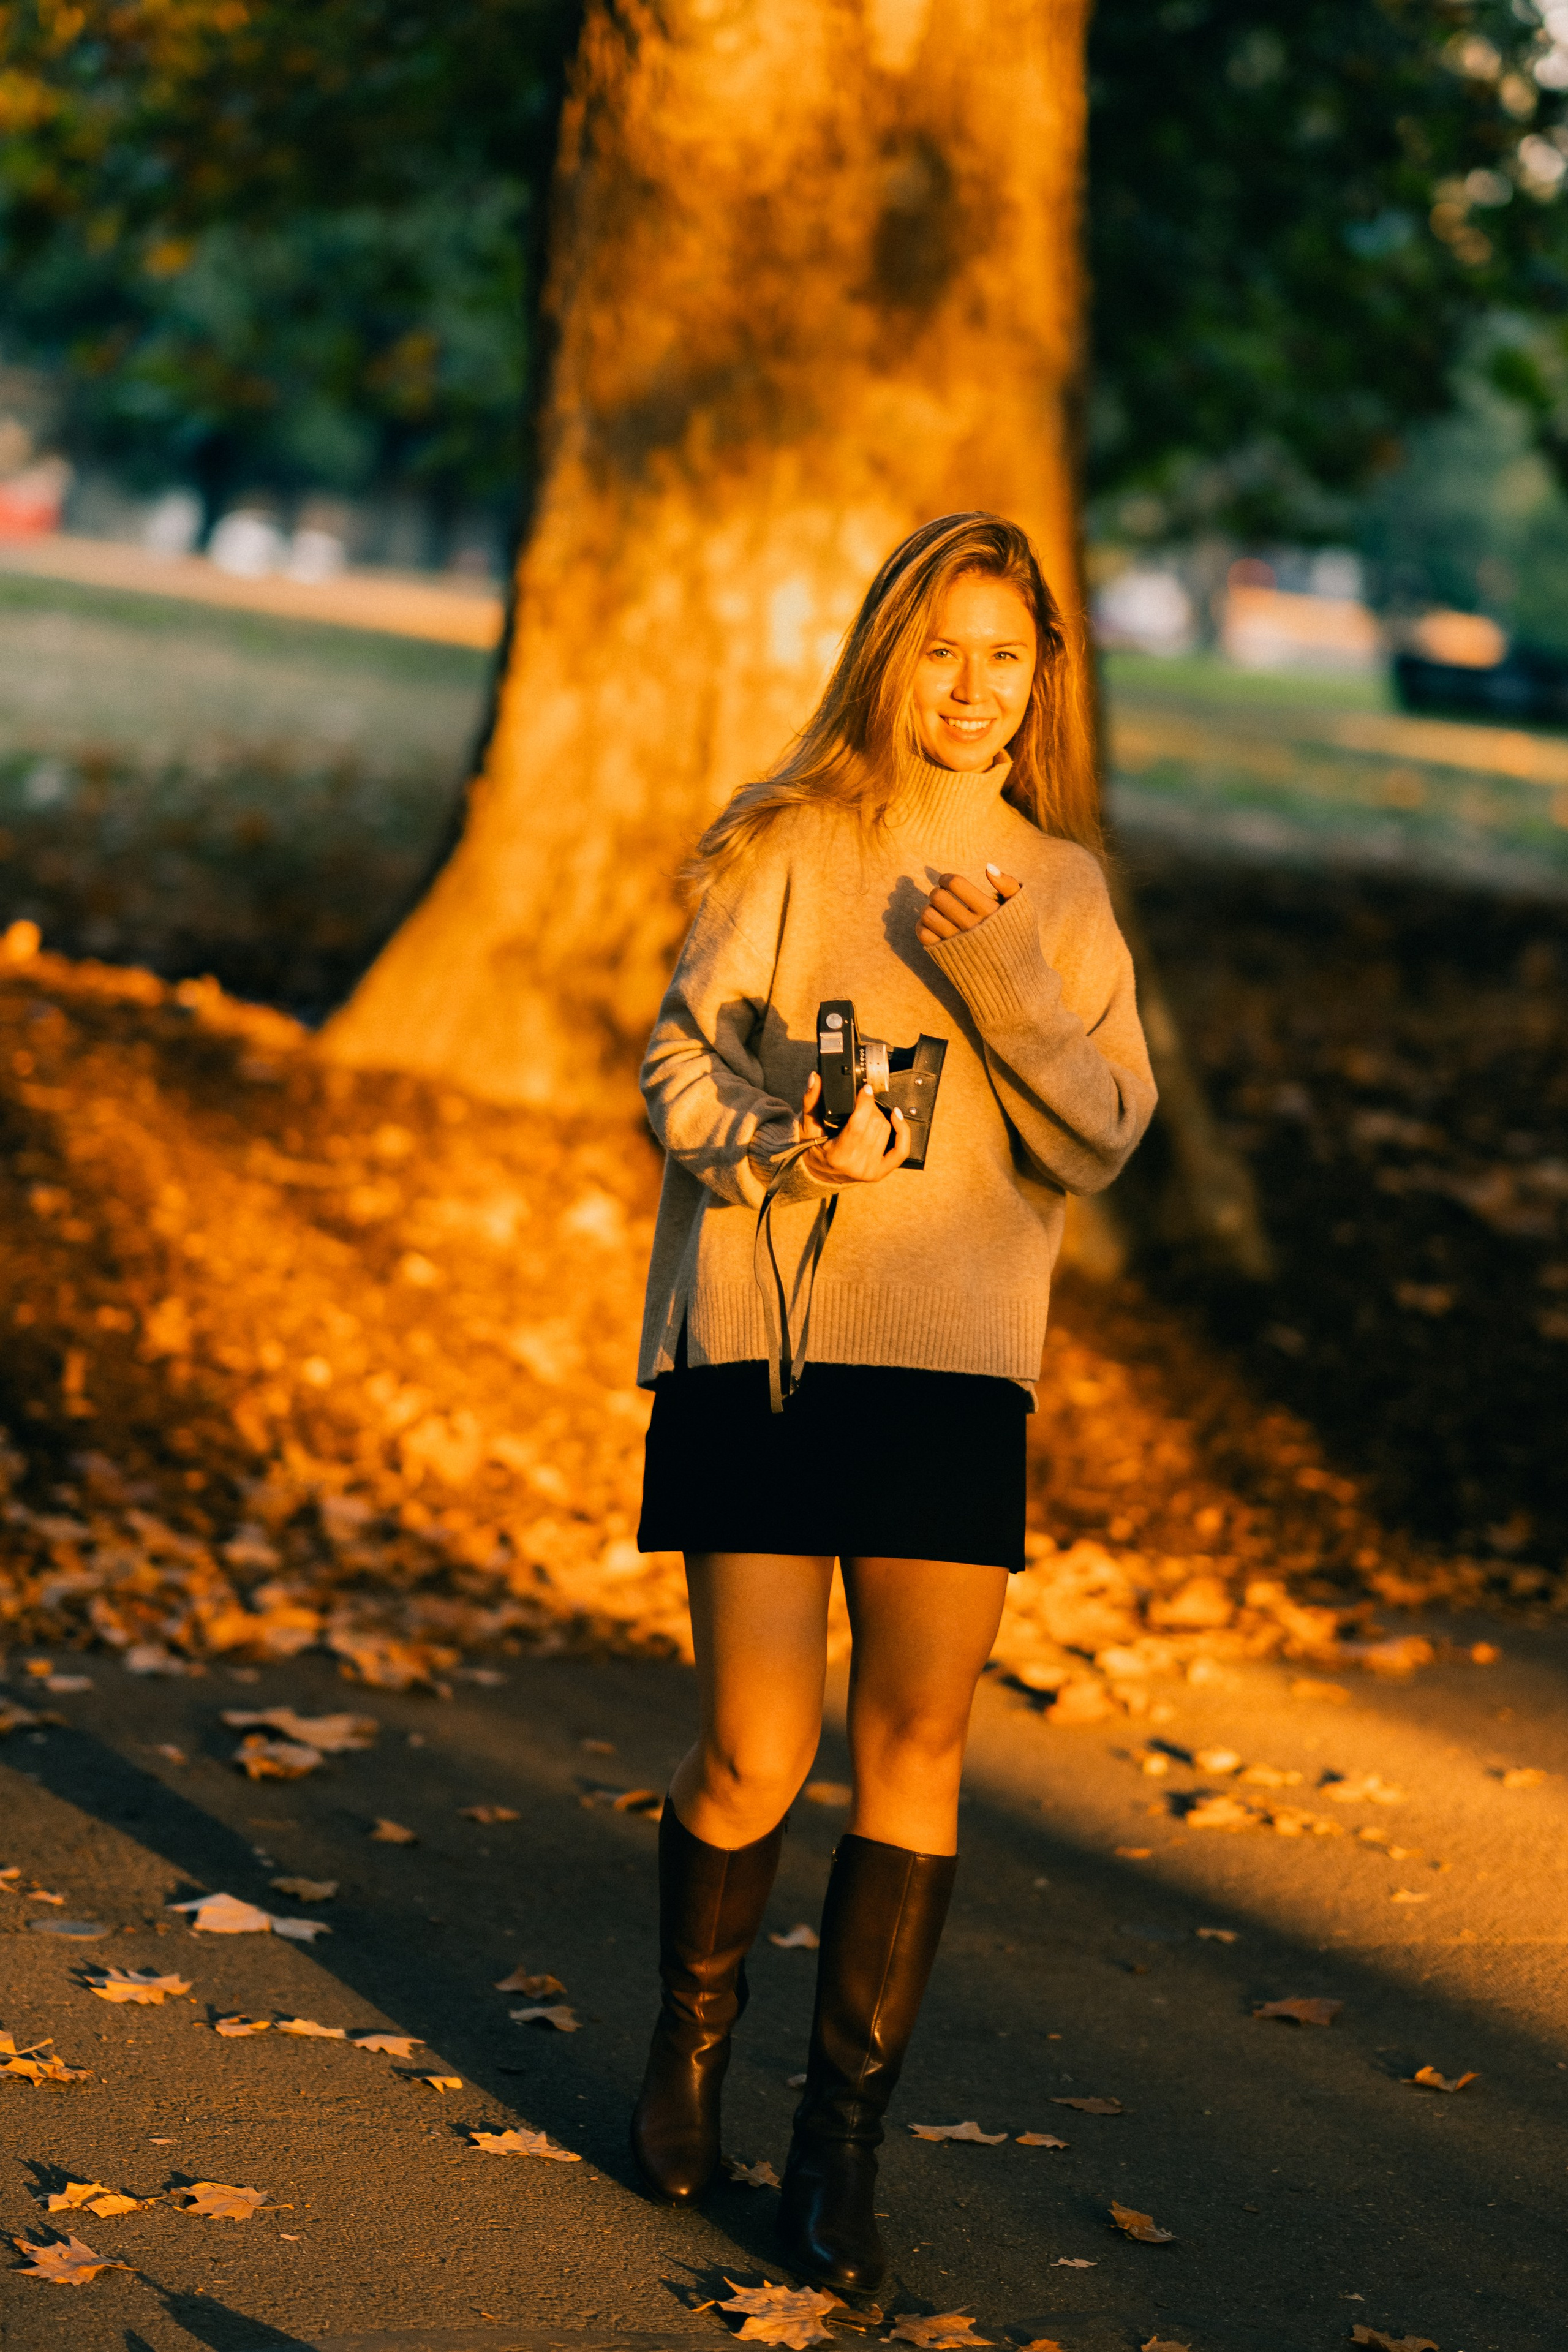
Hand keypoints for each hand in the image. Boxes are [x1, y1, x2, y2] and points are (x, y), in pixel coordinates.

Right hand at [798, 1069, 911, 1183]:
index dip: (865, 1103)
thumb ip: (810, 1101)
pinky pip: (901, 1150)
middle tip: (862, 1102)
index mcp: (837, 1155)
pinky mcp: (881, 1171)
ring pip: (886, 1131)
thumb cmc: (813, 1148)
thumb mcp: (807, 1126)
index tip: (865, 1089)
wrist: (820, 1173)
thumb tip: (815, 1078)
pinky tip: (897, 1117)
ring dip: (881, 1116)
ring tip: (869, 1112)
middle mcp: (856, 1165)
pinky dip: (902, 1131)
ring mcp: (870, 1170)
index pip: (858, 1125)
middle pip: (874, 1125)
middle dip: (870, 1107)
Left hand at [916, 862, 1020, 948]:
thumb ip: (1008, 884)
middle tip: (943, 896)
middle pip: (939, 897)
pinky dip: (922, 925)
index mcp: (989, 911)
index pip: (956, 883)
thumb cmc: (1017, 937)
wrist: (1013, 979)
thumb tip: (988, 866)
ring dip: (929, 908)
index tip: (947, 881)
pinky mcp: (946, 956)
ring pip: (928, 914)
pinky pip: (923, 934)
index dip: (946, 878)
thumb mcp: (1023, 909)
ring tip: (938, 911)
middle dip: (938, 892)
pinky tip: (932, 924)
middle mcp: (971, 926)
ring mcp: (957, 942)